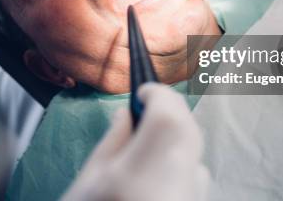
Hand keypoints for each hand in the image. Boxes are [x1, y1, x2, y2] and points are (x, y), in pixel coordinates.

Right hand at [61, 83, 208, 200]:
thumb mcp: (87, 182)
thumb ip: (114, 141)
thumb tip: (129, 112)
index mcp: (142, 177)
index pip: (168, 117)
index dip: (158, 95)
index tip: (142, 91)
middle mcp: (176, 189)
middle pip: (188, 130)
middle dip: (169, 110)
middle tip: (146, 109)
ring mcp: (192, 200)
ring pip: (195, 152)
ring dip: (176, 136)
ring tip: (147, 142)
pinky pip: (196, 175)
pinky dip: (180, 162)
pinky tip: (157, 173)